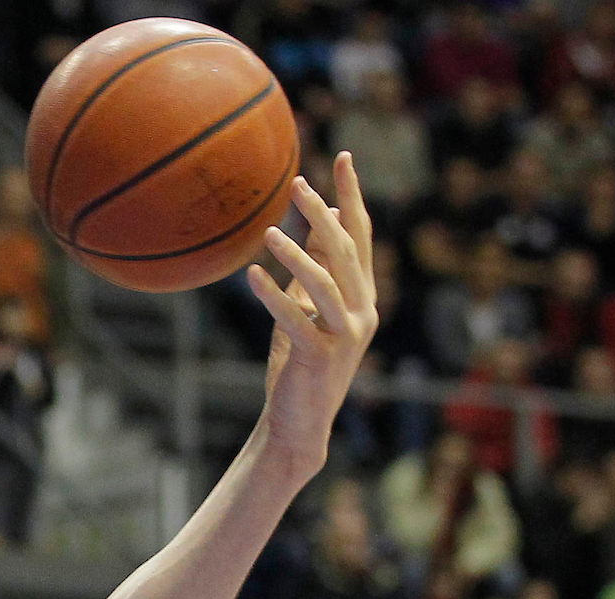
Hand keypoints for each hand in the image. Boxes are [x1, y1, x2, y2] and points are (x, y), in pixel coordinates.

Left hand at [250, 155, 378, 472]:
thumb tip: (320, 221)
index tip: (342, 157)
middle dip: (322, 215)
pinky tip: (251, 276)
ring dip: (297, 254)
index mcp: (362, 296)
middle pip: (345, 251)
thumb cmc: (299, 364)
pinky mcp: (319, 356)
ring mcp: (345, 335)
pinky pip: (295, 319)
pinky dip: (273, 295)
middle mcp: (362, 311)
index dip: (353, 195)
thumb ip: (315, 270)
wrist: (300, 424)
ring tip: (268, 232)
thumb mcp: (309, 310)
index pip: (361, 235)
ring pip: (326, 282)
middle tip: (297, 185)